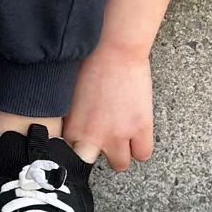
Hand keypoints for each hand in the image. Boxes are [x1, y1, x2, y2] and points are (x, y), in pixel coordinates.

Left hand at [62, 39, 153, 171]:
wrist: (113, 47)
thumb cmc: (88, 61)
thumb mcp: (68, 95)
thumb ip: (69, 118)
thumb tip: (70, 129)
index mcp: (72, 128)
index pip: (68, 155)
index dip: (75, 145)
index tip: (80, 138)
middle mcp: (93, 137)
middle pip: (89, 163)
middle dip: (93, 152)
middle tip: (98, 137)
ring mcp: (118, 135)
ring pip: (120, 164)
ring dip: (119, 152)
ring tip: (119, 134)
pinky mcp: (140, 128)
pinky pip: (143, 154)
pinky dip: (140, 146)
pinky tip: (136, 132)